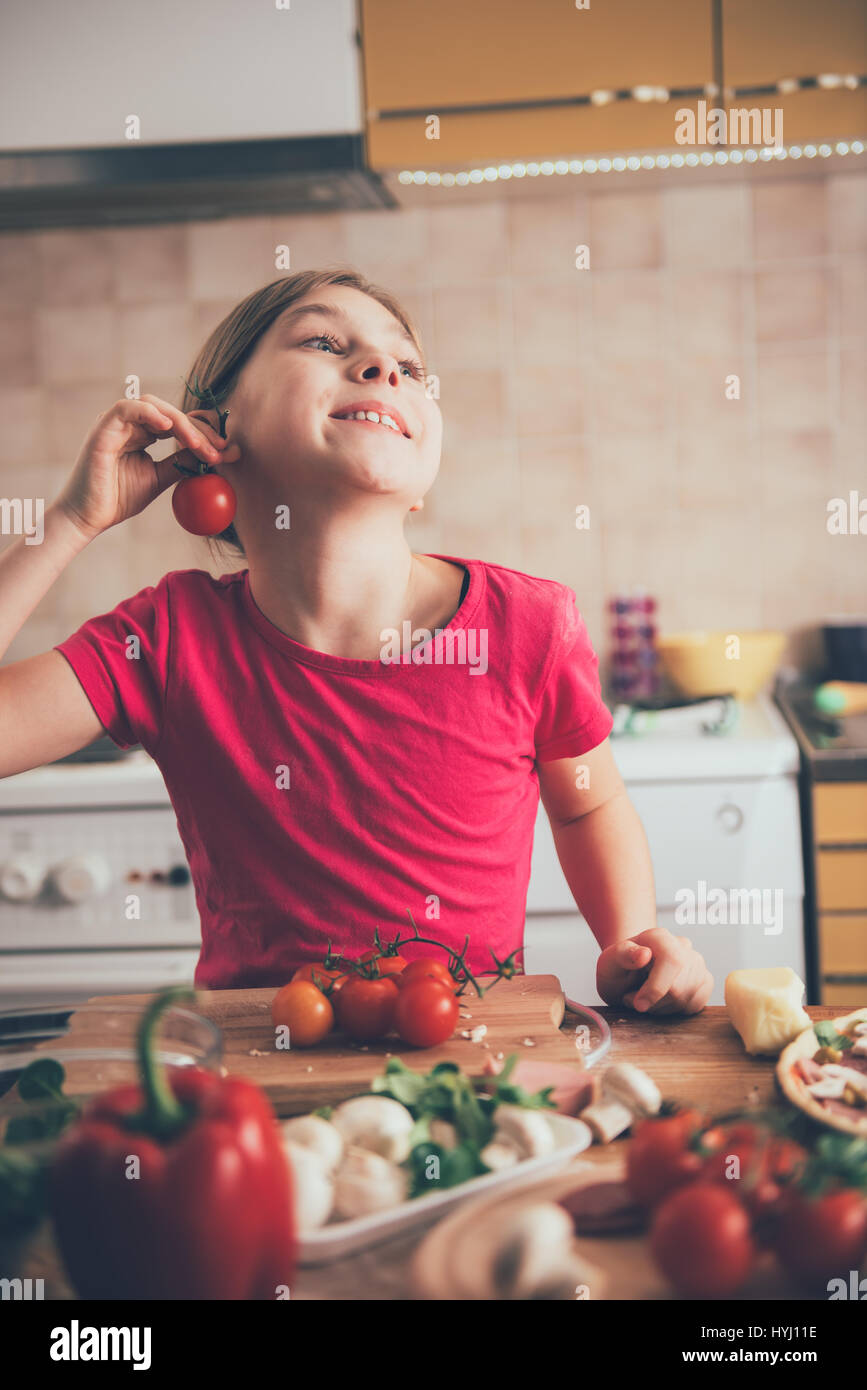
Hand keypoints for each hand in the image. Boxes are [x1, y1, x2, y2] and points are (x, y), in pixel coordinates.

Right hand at [54, 394, 240, 539]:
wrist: (88, 518)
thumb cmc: (118, 499)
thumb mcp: (159, 478)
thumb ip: (181, 462)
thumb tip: (212, 454)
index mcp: (142, 433)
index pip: (177, 422)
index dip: (203, 432)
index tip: (226, 450)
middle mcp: (129, 424)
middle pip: (170, 412)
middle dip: (199, 428)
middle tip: (220, 448)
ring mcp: (115, 423)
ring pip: (153, 405)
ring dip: (181, 422)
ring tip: (199, 444)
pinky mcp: (102, 428)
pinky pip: (126, 408)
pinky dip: (149, 412)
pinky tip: (169, 427)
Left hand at [596, 927, 713, 1015]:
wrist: (628, 974)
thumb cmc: (618, 968)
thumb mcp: (610, 961)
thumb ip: (622, 955)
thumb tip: (644, 954)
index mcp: (660, 937)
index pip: (672, 961)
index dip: (656, 988)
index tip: (638, 1004)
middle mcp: (683, 947)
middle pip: (679, 988)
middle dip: (654, 1002)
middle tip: (635, 998)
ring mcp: (697, 964)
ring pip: (687, 1000)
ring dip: (662, 1008)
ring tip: (646, 997)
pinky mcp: (705, 982)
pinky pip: (696, 1006)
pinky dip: (675, 1011)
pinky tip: (662, 1002)